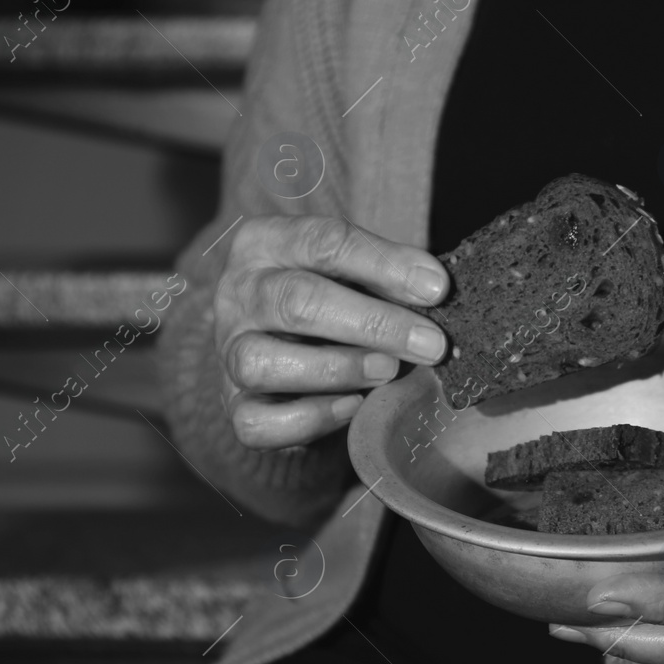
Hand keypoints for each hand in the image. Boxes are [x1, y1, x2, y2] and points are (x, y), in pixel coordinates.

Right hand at [217, 215, 448, 448]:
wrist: (280, 343)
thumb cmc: (327, 297)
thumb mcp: (351, 269)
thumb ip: (386, 274)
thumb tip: (434, 289)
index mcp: (265, 241)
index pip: (324, 243)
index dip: (385, 266)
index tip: (436, 289)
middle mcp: (238, 293)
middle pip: (296, 302)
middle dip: (373, 324)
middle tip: (429, 344)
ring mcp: (227, 351)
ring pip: (261, 363)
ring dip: (336, 368)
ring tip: (387, 370)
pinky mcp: (231, 404)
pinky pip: (256, 421)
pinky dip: (309, 418)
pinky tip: (351, 406)